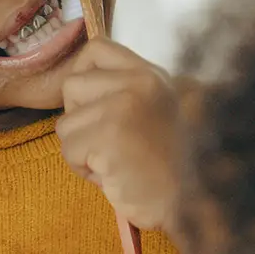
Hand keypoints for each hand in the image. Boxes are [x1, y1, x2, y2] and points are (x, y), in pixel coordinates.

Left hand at [57, 39, 181, 233]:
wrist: (189, 205)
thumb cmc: (165, 167)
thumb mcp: (153, 113)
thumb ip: (122, 92)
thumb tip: (75, 86)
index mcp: (152, 75)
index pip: (96, 49)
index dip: (82, 74)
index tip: (90, 103)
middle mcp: (139, 84)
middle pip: (71, 86)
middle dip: (78, 120)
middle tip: (106, 143)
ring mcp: (124, 107)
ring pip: (66, 124)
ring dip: (80, 151)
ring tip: (112, 163)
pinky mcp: (110, 136)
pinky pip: (70, 150)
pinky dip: (83, 169)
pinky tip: (111, 176)